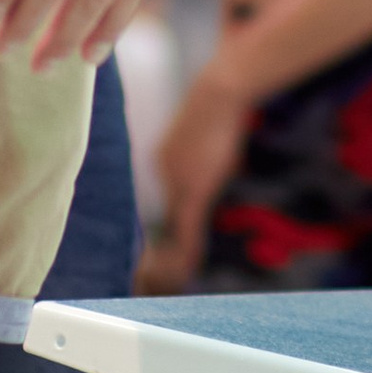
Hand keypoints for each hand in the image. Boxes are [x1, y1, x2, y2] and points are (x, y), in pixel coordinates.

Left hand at [144, 65, 251, 290]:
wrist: (220, 92)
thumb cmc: (219, 105)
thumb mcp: (207, 135)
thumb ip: (203, 156)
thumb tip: (209, 169)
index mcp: (162, 160)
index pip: (162, 202)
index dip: (164, 230)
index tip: (157, 254)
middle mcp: (161, 173)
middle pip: (160, 218)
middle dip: (158, 251)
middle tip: (151, 278)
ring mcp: (175, 182)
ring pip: (171, 228)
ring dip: (173, 257)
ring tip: (170, 280)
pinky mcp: (192, 188)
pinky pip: (187, 227)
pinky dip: (188, 250)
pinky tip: (188, 267)